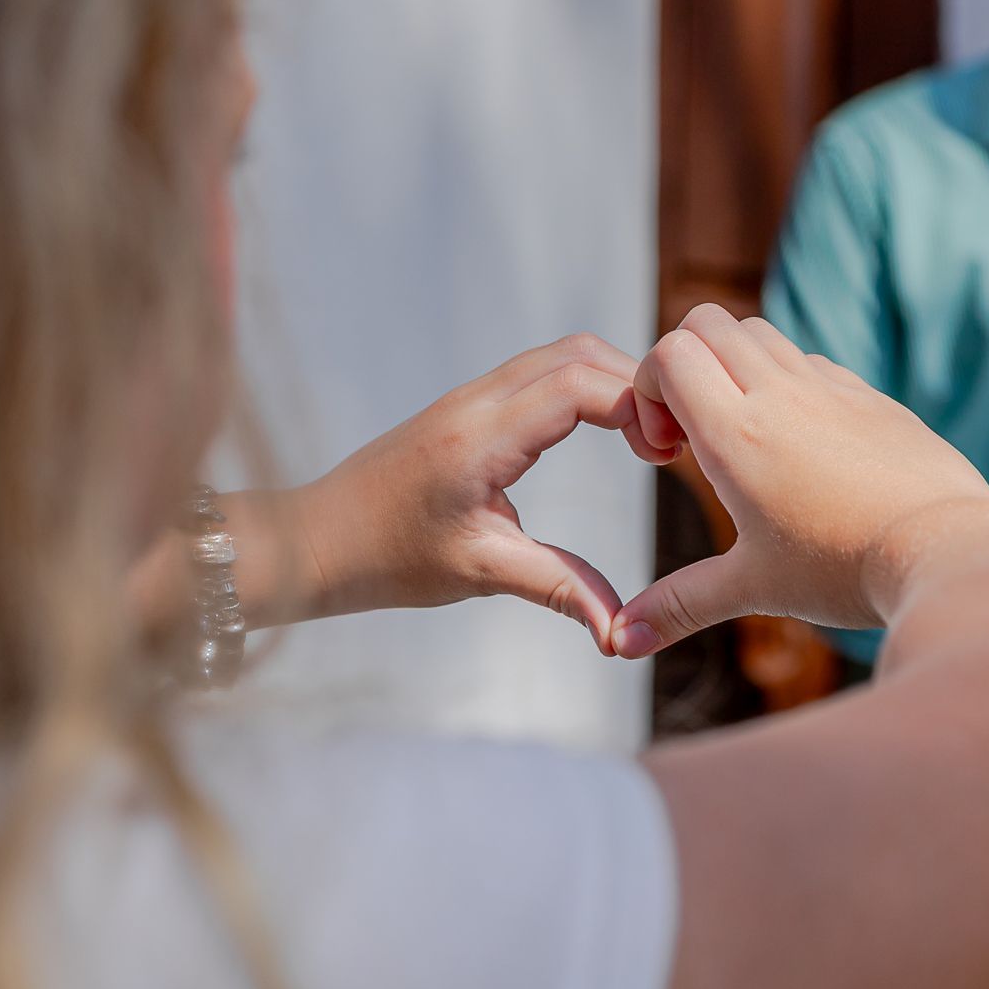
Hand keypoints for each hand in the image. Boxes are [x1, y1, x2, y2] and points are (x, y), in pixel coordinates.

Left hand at [298, 333, 679, 651]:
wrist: (315, 541)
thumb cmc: (387, 559)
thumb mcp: (481, 574)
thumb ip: (559, 589)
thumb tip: (621, 634)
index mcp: (480, 438)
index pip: (578, 385)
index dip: (637, 404)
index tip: (669, 451)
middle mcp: (477, 402)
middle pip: (578, 354)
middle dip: (639, 385)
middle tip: (673, 444)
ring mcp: (470, 397)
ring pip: (561, 356)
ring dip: (615, 382)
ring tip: (651, 438)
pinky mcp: (469, 406)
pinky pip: (541, 373)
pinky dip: (587, 388)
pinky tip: (610, 430)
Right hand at [609, 305, 988, 657]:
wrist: (946, 551)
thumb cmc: (845, 571)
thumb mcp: (753, 588)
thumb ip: (680, 605)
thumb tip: (623, 643)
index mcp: (738, 433)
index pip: (670, 353)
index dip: (649, 388)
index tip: (667, 450)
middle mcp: (781, 393)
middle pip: (707, 322)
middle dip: (683, 362)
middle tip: (694, 433)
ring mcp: (831, 387)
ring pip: (760, 333)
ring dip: (734, 366)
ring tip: (746, 438)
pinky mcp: (870, 395)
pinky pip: (812, 361)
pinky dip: (787, 382)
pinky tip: (803, 449)